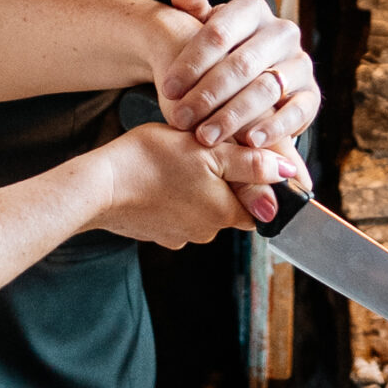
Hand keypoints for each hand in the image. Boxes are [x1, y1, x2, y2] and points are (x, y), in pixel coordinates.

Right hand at [92, 124, 301, 247]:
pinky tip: (158, 178)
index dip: (254, 183)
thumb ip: (250, 163)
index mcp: (225, 213)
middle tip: (202, 152)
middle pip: (229, 207)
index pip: (259, 206)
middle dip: (222, 182)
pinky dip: (171, 198)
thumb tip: (287, 172)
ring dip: (195, 189)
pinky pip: (175, 214)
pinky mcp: (155, 233)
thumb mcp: (207, 151)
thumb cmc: (152, 162)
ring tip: (176, 162)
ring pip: (201, 209)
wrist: (100, 186)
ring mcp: (179, 236)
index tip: (239, 160)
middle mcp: (206, 232)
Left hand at [156, 0, 319, 150]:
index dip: (192, 61)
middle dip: (208, 94)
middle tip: (181, 118)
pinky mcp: (312, 95)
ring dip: (233, 115)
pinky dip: (274, 127)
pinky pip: (297, 110)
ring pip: (267, 89)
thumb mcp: (200, 28)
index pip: (219, 32)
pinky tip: (250, 142)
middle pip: (242, 64)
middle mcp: (282, 32)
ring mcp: (300, 63)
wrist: (247, 81)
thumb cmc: (217, 53)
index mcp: (252, 10)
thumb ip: (190, 6)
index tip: (167, 88)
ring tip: (206, 135)